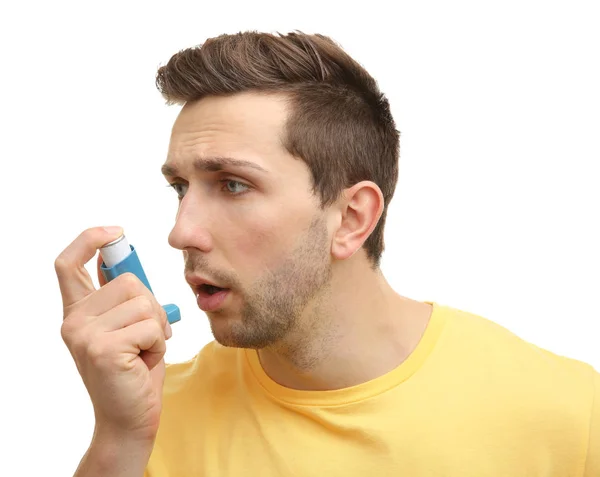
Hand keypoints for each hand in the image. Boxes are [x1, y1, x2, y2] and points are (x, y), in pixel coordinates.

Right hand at [55, 226, 170, 442]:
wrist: (130, 417)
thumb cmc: (135, 370)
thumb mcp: (128, 326)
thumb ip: (123, 297)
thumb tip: (124, 258)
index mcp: (78, 312)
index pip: (68, 263)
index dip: (90, 239)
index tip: (116, 231)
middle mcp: (73, 321)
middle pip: (127, 280)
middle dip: (152, 304)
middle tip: (151, 333)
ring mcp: (84, 334)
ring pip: (144, 302)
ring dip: (158, 327)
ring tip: (145, 350)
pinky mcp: (103, 349)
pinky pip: (151, 326)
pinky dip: (159, 343)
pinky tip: (145, 361)